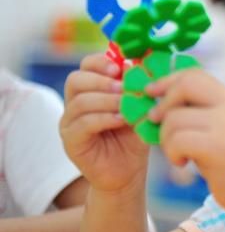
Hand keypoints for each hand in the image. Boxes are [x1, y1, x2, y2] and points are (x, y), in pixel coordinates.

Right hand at [60, 53, 149, 192]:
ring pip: (80, 101)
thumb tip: (147, 60)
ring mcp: (69, 123)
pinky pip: (82, 124)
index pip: (86, 66)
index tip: (121, 68)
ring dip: (107, 100)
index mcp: (91, 90)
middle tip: (124, 87)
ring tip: (126, 105)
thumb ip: (139, 86)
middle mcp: (75, 103)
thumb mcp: (140, 106)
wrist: (129, 171)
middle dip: (102, 80)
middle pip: (76, 79)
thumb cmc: (134, 136)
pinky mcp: (70, 141)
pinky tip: (120, 120)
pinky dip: (103, 118)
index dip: (101, 62)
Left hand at [146, 68, 224, 212]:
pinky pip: (177, 140)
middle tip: (154, 120)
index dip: (168, 80)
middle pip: (185, 85)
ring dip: (165, 138)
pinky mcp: (218, 147)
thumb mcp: (218, 128)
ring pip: (174, 118)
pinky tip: (182, 163)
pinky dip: (171, 152)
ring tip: (176, 153)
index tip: (151, 92)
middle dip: (163, 102)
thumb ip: (197, 111)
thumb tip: (157, 97)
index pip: (195, 74)